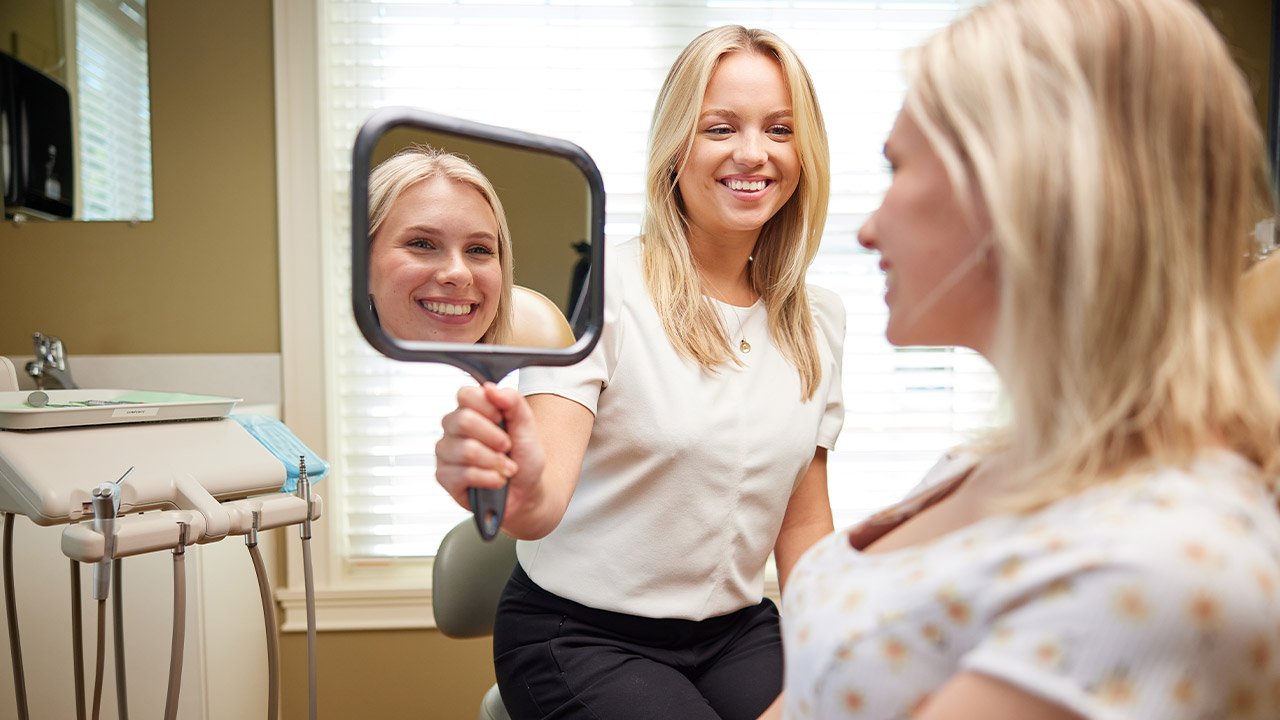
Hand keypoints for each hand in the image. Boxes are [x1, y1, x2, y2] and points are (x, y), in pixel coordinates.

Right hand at [435, 383, 547, 526]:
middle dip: (495, 438)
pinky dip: (489, 478)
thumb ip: (513, 402)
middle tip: (507, 447)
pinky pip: (464, 474)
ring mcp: (446, 453)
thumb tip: (491, 389)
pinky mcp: (444, 477)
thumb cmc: (523, 456)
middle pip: (464, 421)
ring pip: (466, 450)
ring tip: (506, 467)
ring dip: (495, 462)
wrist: (528, 490)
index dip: (488, 407)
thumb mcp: (526, 425)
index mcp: (470, 410)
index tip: (502, 419)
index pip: (465, 394)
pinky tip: (496, 480)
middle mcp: (453, 429)